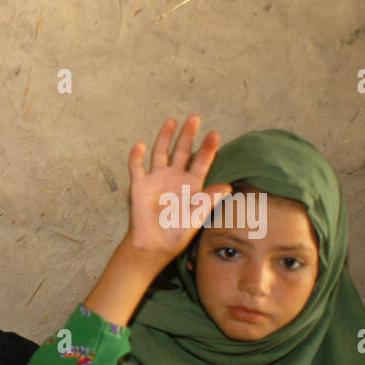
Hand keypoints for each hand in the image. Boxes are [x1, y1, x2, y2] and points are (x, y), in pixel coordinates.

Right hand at [122, 115, 230, 273]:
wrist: (153, 246)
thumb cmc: (175, 234)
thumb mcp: (196, 218)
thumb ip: (208, 200)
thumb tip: (227, 186)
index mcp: (191, 185)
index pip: (201, 162)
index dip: (207, 149)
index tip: (214, 135)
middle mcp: (174, 178)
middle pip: (182, 151)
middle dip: (188, 135)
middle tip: (194, 119)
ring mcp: (156, 179)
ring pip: (161, 153)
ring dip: (165, 137)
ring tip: (171, 121)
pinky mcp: (140, 186)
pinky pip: (137, 167)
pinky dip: (136, 156)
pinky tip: (139, 145)